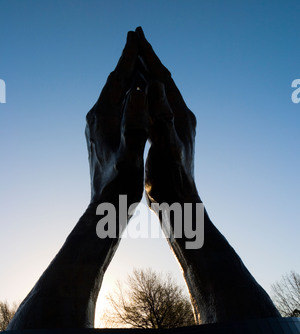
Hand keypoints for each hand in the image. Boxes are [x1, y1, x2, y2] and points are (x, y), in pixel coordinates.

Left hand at [85, 31, 148, 204]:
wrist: (105, 208)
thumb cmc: (121, 186)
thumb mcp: (132, 155)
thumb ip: (135, 124)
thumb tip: (140, 92)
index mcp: (104, 119)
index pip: (117, 80)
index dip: (128, 59)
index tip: (137, 39)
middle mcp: (96, 120)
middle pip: (112, 84)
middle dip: (125, 64)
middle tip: (136, 43)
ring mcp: (96, 129)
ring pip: (111, 96)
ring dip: (125, 80)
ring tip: (135, 66)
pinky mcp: (99, 139)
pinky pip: (112, 109)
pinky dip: (123, 98)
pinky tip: (130, 101)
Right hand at [135, 27, 197, 204]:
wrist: (179, 204)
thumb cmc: (171, 181)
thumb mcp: (166, 147)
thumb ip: (162, 117)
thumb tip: (154, 84)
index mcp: (180, 116)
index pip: (163, 78)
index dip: (150, 56)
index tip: (137, 35)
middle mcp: (180, 118)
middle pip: (162, 81)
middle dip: (148, 60)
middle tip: (134, 39)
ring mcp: (175, 128)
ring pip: (158, 94)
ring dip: (146, 76)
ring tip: (134, 61)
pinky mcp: (168, 138)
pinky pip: (155, 109)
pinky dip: (144, 97)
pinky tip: (137, 98)